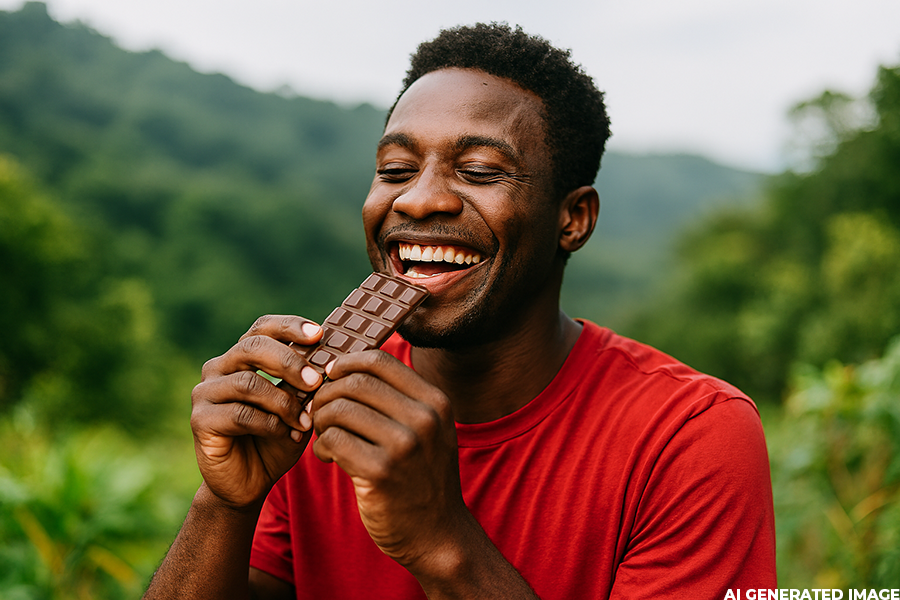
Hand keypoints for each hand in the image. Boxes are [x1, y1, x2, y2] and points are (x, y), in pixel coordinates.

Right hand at [190, 315, 323, 508]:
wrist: (249, 484)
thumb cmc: (277, 440)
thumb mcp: (298, 409)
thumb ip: (306, 385)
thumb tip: (329, 362)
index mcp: (242, 357)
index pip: (262, 328)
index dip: (289, 326)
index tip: (319, 334)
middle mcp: (219, 368)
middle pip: (252, 347)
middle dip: (289, 362)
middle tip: (316, 380)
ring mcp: (205, 393)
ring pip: (248, 383)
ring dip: (283, 402)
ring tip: (305, 421)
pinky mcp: (200, 420)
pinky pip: (239, 414)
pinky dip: (269, 423)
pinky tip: (286, 434)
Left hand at [310, 350, 470, 574]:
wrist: (438, 535)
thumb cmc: (422, 478)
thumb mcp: (427, 430)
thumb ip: (398, 398)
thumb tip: (344, 365)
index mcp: (435, 401)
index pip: (379, 361)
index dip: (347, 363)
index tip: (332, 377)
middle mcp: (424, 419)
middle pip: (355, 382)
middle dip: (327, 394)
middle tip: (320, 412)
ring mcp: (404, 446)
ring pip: (339, 409)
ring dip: (321, 421)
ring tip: (325, 436)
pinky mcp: (380, 473)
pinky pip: (333, 441)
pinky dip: (321, 446)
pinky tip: (328, 457)